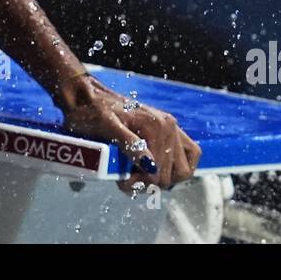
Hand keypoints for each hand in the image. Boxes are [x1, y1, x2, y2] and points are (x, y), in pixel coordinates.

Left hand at [57, 77, 201, 195]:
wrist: (90, 96)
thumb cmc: (94, 111)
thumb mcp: (107, 127)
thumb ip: (129, 144)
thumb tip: (150, 166)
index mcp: (155, 126)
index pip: (157, 172)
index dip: (139, 183)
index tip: (122, 182)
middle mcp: (168, 126)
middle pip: (170, 175)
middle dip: (148, 182)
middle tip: (127, 179)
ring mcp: (172, 127)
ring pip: (183, 170)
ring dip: (163, 177)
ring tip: (141, 175)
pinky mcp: (170, 129)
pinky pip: (190, 154)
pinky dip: (178, 166)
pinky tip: (160, 168)